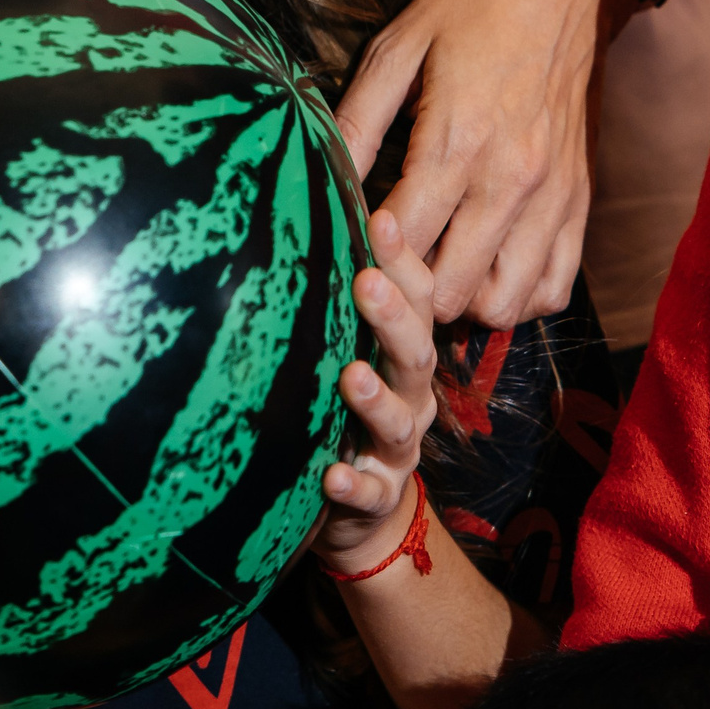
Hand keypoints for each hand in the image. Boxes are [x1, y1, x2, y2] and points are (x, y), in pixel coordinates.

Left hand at [313, 210, 438, 571]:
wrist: (361, 507)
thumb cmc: (342, 405)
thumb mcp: (342, 345)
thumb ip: (329, 294)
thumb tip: (294, 201)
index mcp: (402, 350)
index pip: (414, 297)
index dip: (401, 258)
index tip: (380, 216)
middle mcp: (409, 394)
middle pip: (415, 353)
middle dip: (393, 317)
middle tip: (366, 282)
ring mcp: (394, 448)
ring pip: (399, 422)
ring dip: (377, 399)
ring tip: (351, 378)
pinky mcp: (374, 495)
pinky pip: (369, 491)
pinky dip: (353, 483)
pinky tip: (330, 474)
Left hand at [334, 0, 607, 327]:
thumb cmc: (471, 7)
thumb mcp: (397, 47)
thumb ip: (358, 118)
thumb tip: (322, 173)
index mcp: (457, 141)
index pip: (402, 241)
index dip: (367, 250)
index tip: (351, 237)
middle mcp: (510, 181)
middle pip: (451, 291)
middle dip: (411, 289)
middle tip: (390, 261)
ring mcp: (552, 196)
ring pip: (504, 302)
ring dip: (464, 300)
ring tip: (435, 269)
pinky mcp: (579, 200)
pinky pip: (555, 286)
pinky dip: (520, 295)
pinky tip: (486, 267)